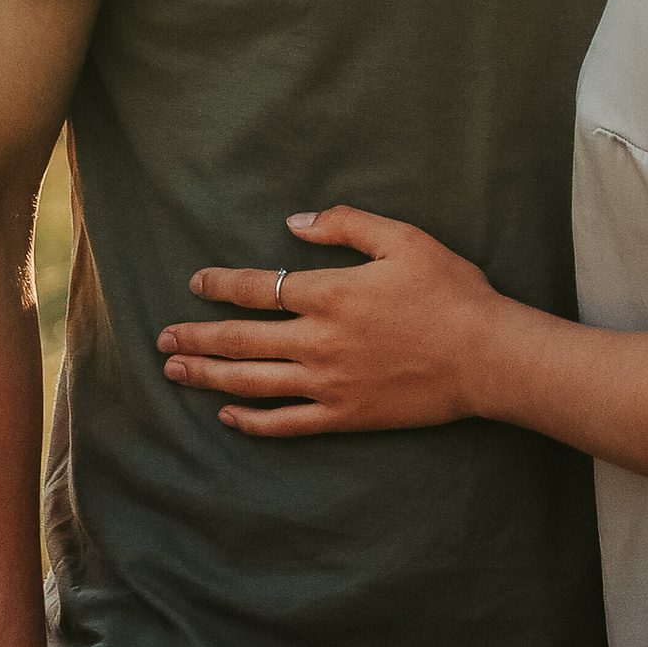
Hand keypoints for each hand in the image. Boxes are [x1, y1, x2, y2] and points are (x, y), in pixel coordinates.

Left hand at [158, 208, 499, 434]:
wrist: (485, 356)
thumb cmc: (450, 292)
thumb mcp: (404, 239)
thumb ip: (346, 225)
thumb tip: (296, 222)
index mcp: (330, 294)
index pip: (258, 289)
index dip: (221, 285)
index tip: (195, 282)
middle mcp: (318, 341)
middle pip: (241, 340)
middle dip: (196, 337)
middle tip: (162, 338)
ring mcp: (328, 383)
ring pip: (252, 382)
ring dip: (208, 376)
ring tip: (175, 371)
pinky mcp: (344, 416)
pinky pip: (286, 423)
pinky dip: (251, 420)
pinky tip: (228, 415)